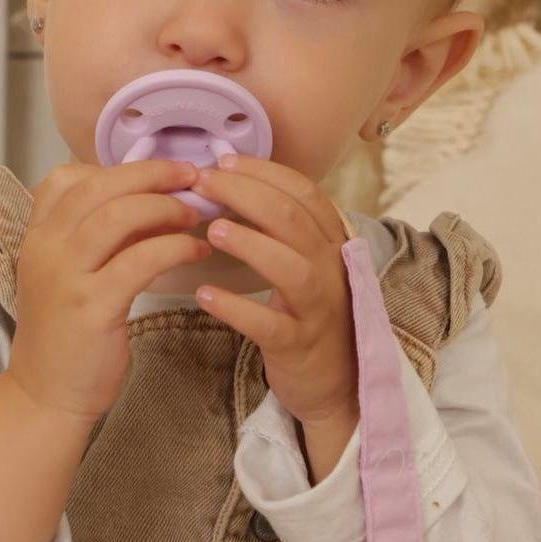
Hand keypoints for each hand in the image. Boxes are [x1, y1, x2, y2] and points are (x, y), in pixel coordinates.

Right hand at [7, 159, 210, 423]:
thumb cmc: (68, 330)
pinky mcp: (91, 308)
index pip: (69, 177)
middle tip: (191, 176)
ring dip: (164, 207)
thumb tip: (157, 198)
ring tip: (194, 214)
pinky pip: (139, 261)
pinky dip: (174, 247)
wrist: (46, 395)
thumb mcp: (72, 270)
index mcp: (39, 235)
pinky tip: (195, 250)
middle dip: (151, 174)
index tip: (160, 172)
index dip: (119, 167)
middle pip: (99, 187)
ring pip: (117, 216)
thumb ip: (101, 233)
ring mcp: (65, 277)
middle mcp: (46, 248)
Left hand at [191, 154, 359, 474]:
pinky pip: (269, 324)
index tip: (224, 160)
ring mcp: (317, 308)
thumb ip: (281, 225)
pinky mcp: (299, 345)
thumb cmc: (310, 309)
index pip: (304, 192)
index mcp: (331, 241)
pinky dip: (237, 307)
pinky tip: (205, 295)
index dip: (265, 172)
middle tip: (203, 182)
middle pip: (293, 219)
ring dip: (250, 243)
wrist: (337, 381)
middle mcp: (330, 268)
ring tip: (211, 229)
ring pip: (290, 267)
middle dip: (246, 193)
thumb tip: (232, 180)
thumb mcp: (307, 260)